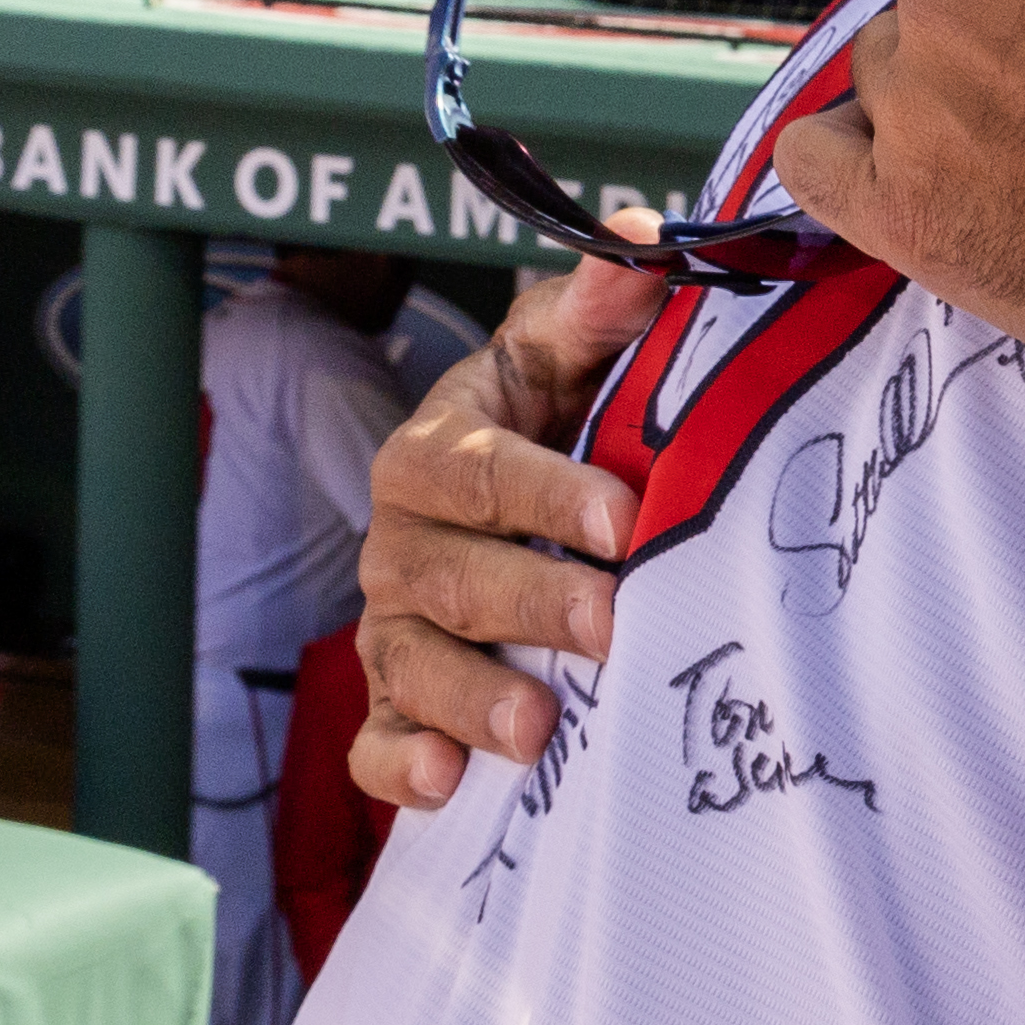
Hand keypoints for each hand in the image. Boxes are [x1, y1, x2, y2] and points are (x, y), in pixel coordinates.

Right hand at [347, 255, 660, 801]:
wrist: (516, 503)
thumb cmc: (553, 424)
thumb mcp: (568, 356)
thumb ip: (602, 304)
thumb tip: (648, 238)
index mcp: (435, 452)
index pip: (478, 469)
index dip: (546, 493)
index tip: (624, 521)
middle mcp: (400, 542)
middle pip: (449, 575)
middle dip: (530, 603)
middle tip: (611, 628)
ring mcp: (393, 627)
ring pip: (412, 664)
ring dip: (471, 698)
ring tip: (538, 733)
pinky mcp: (394, 704)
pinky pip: (376, 745)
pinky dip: (402, 767)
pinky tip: (447, 786)